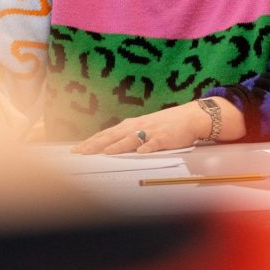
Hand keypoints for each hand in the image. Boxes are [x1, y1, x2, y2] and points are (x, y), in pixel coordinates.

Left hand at [72, 100, 225, 153]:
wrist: (192, 116)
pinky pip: (155, 143)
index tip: (77, 149)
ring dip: (117, 146)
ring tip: (104, 152)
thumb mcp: (146, 125)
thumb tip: (110, 144)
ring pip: (131, 139)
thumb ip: (130, 134)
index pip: (108, 133)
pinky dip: (147, 147)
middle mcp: (139, 126)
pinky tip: (141, 152)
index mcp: (133, 124)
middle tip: (80, 152)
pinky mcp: (166, 137)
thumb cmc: (168, 123)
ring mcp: (152, 132)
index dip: (92, 141)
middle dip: (96, 144)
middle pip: (114, 136)